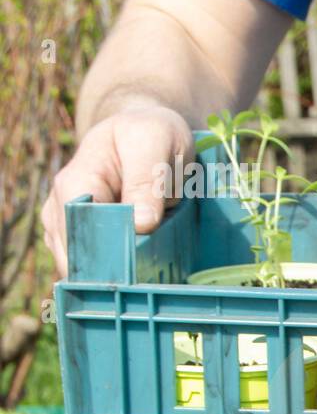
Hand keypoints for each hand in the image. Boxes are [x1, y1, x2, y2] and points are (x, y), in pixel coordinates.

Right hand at [41, 105, 192, 277]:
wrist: (147, 131)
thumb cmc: (151, 133)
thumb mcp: (156, 143)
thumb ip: (148, 181)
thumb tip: (142, 224)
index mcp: (77, 181)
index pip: (80, 231)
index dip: (105, 256)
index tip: (133, 272)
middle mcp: (63, 205)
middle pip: (77, 255)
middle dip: (108, 272)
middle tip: (144, 282)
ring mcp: (69, 221)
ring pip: (82, 266)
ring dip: (111, 274)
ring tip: (143, 278)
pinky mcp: (84, 235)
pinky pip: (93, 265)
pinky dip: (113, 272)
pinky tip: (136, 274)